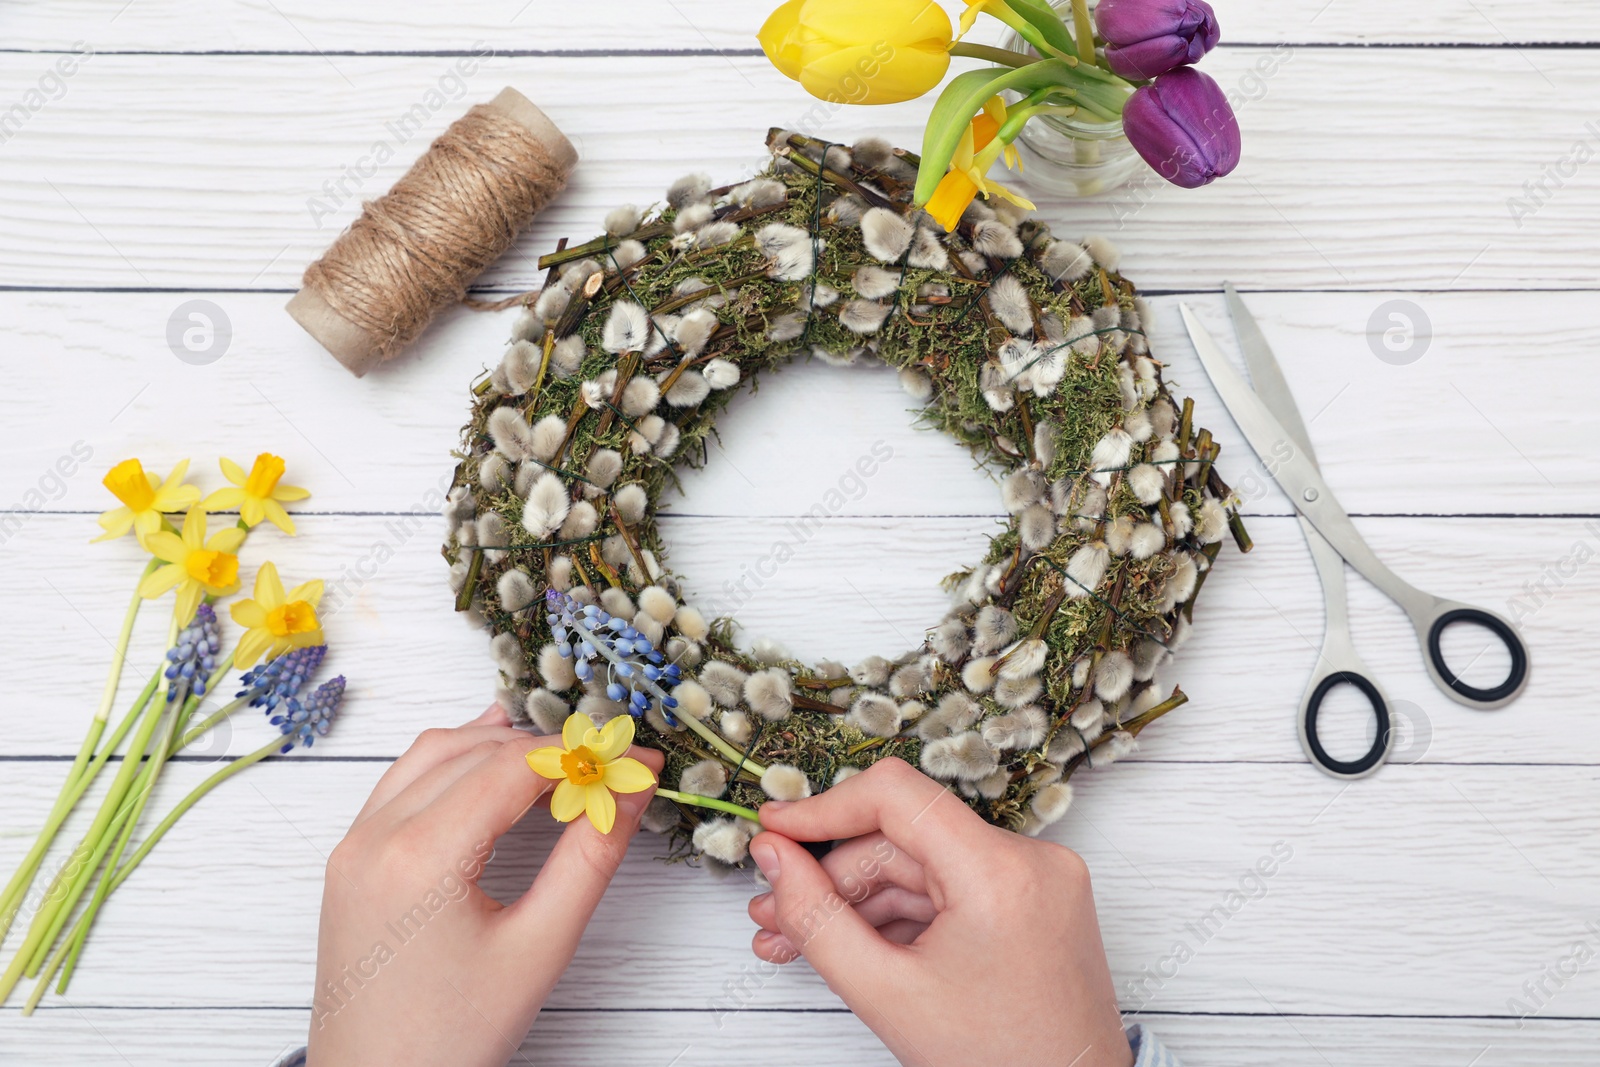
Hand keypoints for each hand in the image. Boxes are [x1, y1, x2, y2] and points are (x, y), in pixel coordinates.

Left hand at [306, 704, 662, 1066]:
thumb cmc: (451, 1036)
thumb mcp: (539, 948)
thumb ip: (589, 859)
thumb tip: (629, 790)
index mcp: (420, 859)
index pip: (511, 769)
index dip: (578, 755)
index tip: (631, 759)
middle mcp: (375, 838)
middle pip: (473, 752)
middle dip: (543, 748)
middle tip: (604, 761)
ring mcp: (353, 846)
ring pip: (432, 754)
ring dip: (495, 746)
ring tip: (558, 761)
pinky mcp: (348, 860)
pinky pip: (402, 782)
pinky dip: (453, 763)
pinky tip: (492, 769)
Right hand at [746, 758, 1131, 1066]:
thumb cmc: (997, 1064)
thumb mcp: (885, 994)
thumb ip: (816, 918)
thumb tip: (773, 857)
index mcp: (1001, 872)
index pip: (896, 797)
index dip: (823, 808)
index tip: (774, 829)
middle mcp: (1031, 860)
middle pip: (902, 841)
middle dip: (831, 880)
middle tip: (772, 916)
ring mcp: (1039, 880)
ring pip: (922, 869)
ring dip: (858, 903)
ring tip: (797, 941)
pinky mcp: (1035, 902)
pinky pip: (951, 891)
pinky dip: (902, 916)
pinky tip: (854, 947)